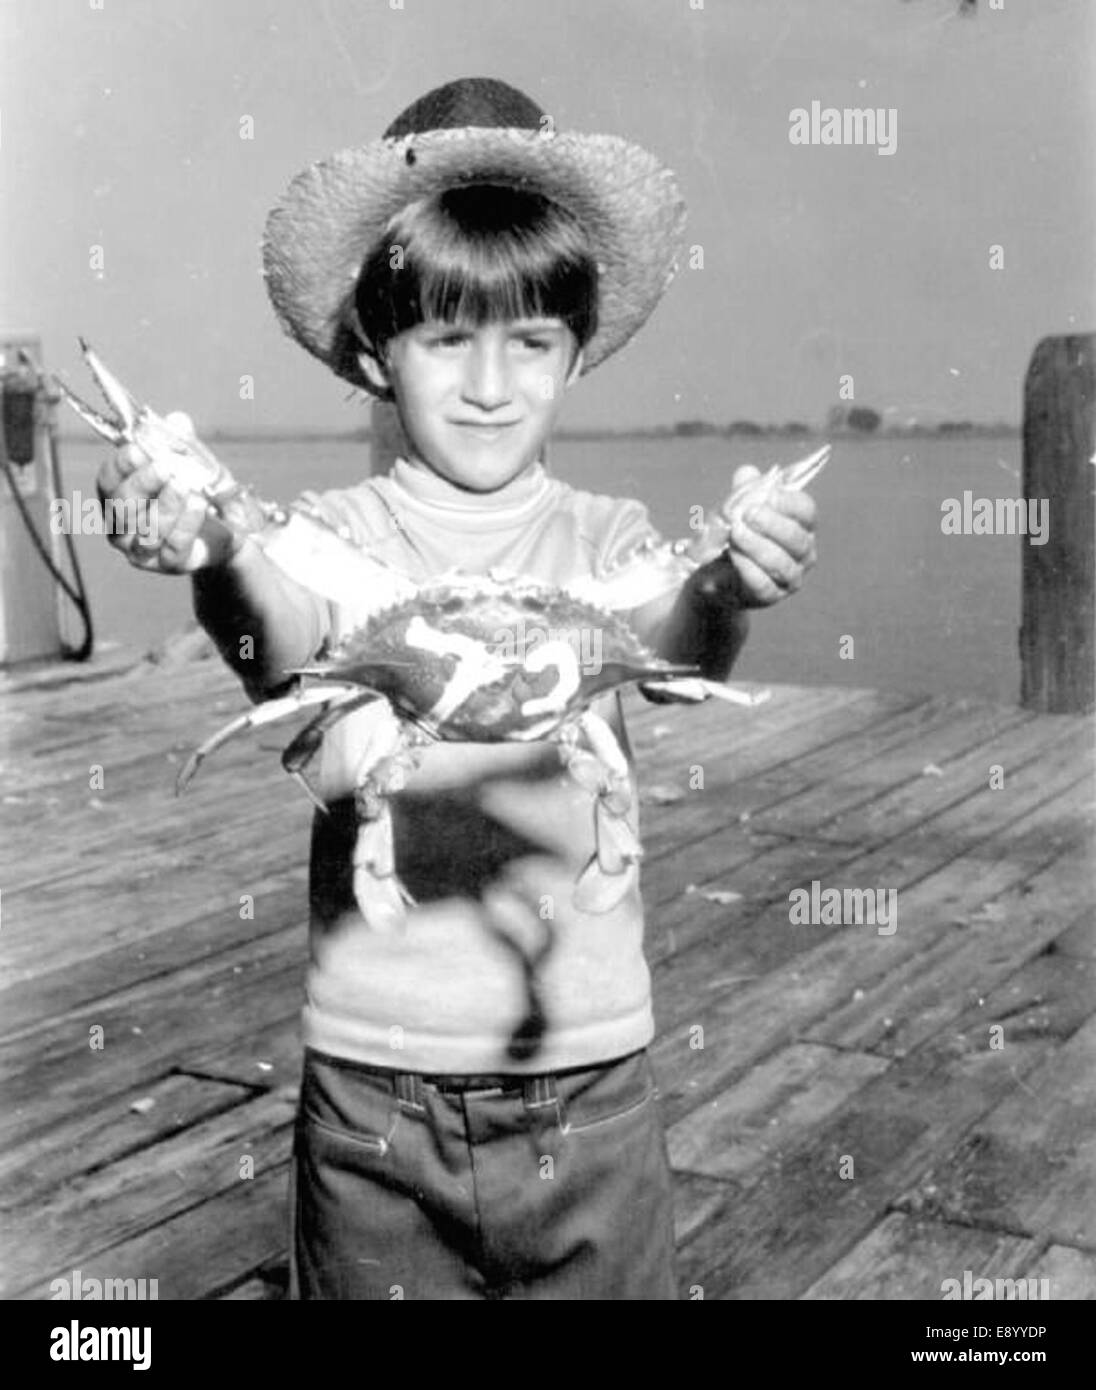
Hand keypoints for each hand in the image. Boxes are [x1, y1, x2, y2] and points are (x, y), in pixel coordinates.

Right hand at [95, 437, 239, 574]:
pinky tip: (199, 505)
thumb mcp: (190, 462)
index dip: (120, 464)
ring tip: (187, 485)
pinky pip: (172, 547)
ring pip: (145, 530)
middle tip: (165, 467)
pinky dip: (186, 524)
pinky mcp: (168, 565)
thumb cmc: (195, 491)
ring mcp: (142, 551)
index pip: (107, 481)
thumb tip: (177, 421)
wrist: (224, 529)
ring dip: (167, 505)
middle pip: (121, 507)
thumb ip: (181, 442)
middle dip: (142, 484)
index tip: (139, 449)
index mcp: (117, 496)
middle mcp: (121, 527)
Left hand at [703, 464, 817, 607]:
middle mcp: (804, 553)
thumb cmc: (736, 535)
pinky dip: (748, 568)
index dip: (788, 502)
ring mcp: (791, 577)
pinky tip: (734, 555)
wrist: (718, 575)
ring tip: (735, 533)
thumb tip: (747, 473)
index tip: (766, 496)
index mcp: (802, 526)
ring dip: (757, 546)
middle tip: (747, 515)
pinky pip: (764, 584)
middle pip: (797, 538)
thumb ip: (744, 489)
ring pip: (781, 563)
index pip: (806, 511)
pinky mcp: (772, 596)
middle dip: (771, 524)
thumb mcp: (738, 508)